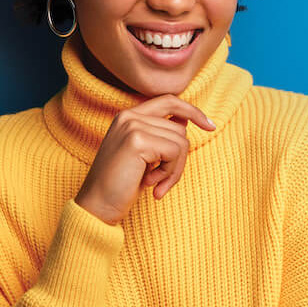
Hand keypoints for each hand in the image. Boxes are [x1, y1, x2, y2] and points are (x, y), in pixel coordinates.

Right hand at [74, 94, 215, 224]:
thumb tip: (186, 121)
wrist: (96, 206)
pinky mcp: (137, 141)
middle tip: (163, 180)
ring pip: (180, 142)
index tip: (210, 125)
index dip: (192, 111)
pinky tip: (151, 183)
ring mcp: (132, 126)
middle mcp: (129, 116)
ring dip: (174, 169)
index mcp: (127, 116)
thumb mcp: (144, 156)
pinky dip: (169, 173)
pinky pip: (174, 152)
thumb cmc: (120, 185)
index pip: (169, 101)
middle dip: (179, 159)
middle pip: (179, 129)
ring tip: (155, 183)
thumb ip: (160, 136)